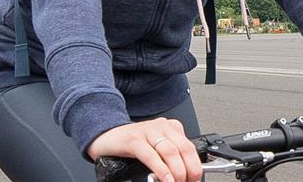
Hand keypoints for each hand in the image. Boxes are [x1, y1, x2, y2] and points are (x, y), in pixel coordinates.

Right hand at [87, 118, 201, 181]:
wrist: (107, 137)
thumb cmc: (133, 144)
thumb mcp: (157, 148)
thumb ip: (171, 158)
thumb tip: (185, 176)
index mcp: (171, 127)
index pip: (191, 147)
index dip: (195, 167)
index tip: (194, 180)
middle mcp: (162, 126)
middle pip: (184, 149)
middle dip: (189, 171)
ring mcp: (148, 131)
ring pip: (170, 152)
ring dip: (177, 172)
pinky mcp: (134, 140)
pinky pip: (152, 156)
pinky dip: (162, 171)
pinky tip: (166, 180)